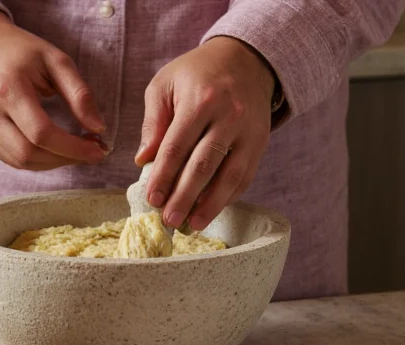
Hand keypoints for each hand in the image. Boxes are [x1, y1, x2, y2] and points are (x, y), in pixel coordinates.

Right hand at [0, 9, 107, 170]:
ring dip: (52, 162)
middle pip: (29, 154)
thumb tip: (98, 128)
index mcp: (7, 88)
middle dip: (65, 159)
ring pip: (20, 162)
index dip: (73, 148)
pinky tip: (52, 148)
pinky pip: (10, 158)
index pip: (42, 133)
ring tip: (74, 150)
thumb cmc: (21, 51)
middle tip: (90, 152)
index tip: (98, 151)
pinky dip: (36, 159)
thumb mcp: (56, 61)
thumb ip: (79, 94)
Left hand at [135, 36, 275, 230]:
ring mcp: (249, 131)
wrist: (246, 59)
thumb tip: (143, 160)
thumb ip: (153, 122)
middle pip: (204, 165)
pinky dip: (229, 196)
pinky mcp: (261, 142)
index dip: (163, 176)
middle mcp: (229, 115)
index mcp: (201, 100)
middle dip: (184, 196)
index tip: (152, 199)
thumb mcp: (165, 84)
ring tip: (193, 224)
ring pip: (230, 175)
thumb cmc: (196, 74)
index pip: (177, 146)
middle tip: (168, 220)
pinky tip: (212, 210)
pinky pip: (246, 175)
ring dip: (211, 205)